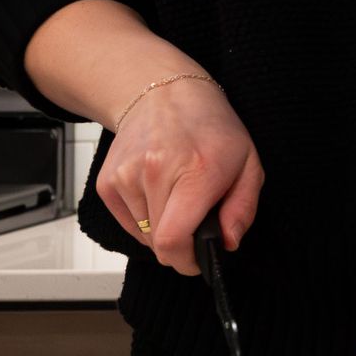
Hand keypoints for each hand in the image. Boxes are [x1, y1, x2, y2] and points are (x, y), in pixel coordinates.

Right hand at [95, 75, 262, 275]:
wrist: (163, 93)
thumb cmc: (209, 127)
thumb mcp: (248, 163)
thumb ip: (243, 208)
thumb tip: (228, 243)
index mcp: (196, 172)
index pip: (173, 240)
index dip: (186, 262)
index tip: (197, 261)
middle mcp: (155, 173)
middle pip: (159, 244)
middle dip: (181, 244)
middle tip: (195, 220)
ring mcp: (126, 177)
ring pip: (143, 235)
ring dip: (162, 228)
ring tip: (177, 196)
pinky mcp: (107, 182)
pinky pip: (128, 222)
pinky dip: (144, 219)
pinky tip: (158, 192)